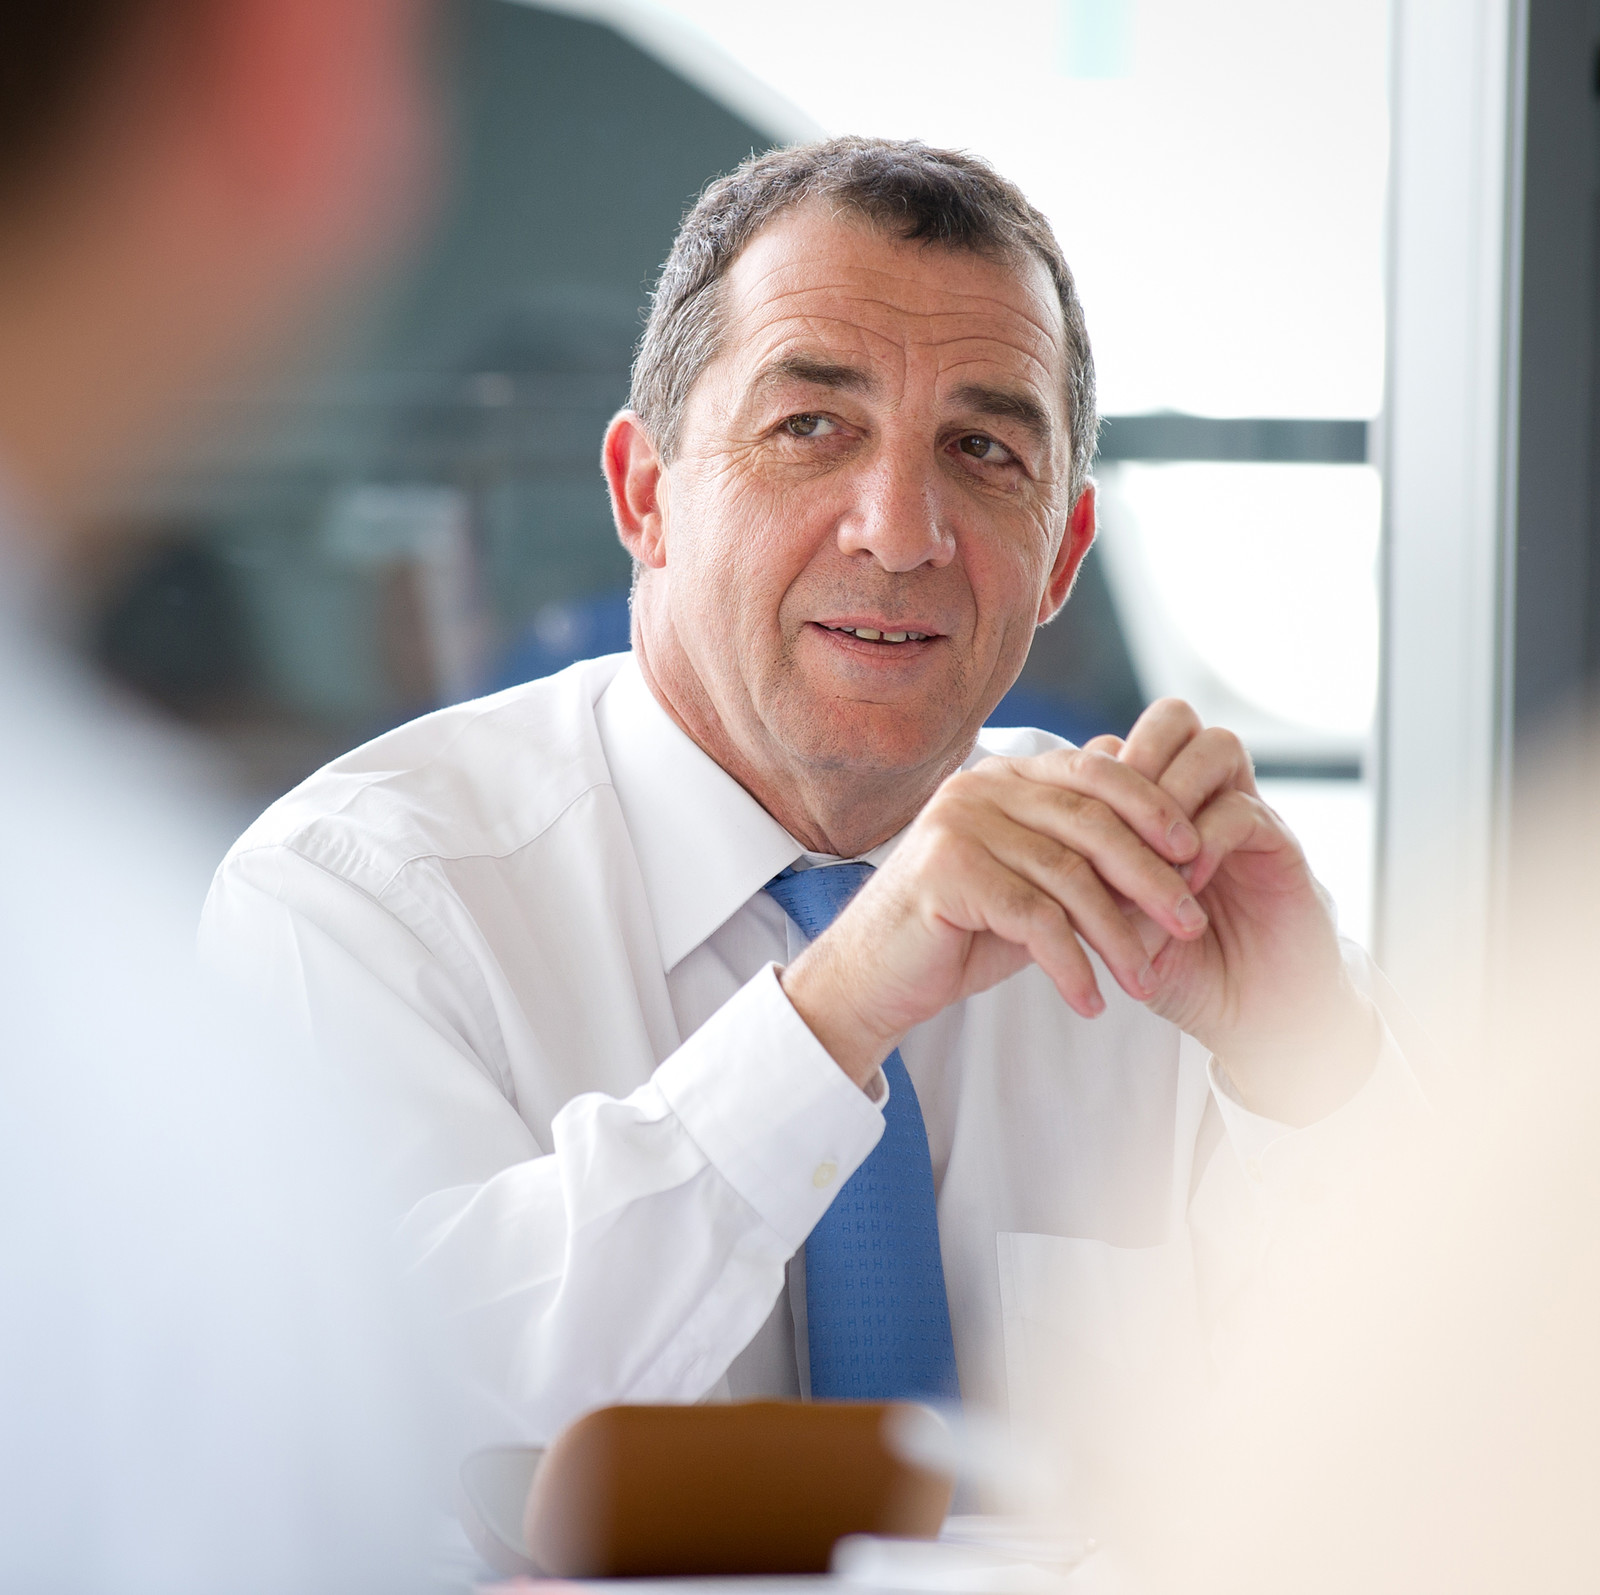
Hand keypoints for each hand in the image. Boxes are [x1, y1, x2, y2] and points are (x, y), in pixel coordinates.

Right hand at [779, 700, 1375, 1123]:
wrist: (872, 978)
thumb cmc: (958, 933)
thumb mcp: (1033, 887)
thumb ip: (1085, 858)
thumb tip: (1177, 839)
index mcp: (1004, 776)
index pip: (1095, 773)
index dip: (1153, 808)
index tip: (1197, 854)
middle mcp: (979, 787)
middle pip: (1091, 823)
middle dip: (1150, 878)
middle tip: (1190, 925)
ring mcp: (958, 823)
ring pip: (1067, 876)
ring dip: (1116, 936)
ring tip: (1144, 983)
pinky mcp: (945, 871)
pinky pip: (1032, 918)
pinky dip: (1069, 964)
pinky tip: (1089, 1000)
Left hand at [1084, 702, 1376, 1122]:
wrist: (1252, 1016)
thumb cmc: (1178, 968)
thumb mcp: (1115, 925)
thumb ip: (1085, 884)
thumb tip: (1037, 853)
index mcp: (1157, 807)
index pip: (1120, 745)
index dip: (1089, 778)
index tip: (1061, 829)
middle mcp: (1205, 796)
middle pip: (1174, 718)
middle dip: (1137, 757)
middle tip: (1109, 818)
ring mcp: (1246, 813)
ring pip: (1216, 746)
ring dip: (1173, 794)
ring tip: (1149, 853)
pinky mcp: (1281, 846)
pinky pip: (1243, 810)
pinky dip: (1206, 841)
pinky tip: (1182, 885)